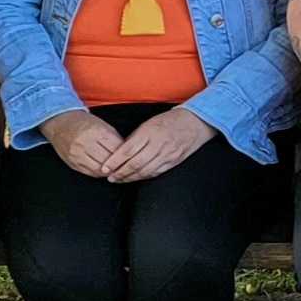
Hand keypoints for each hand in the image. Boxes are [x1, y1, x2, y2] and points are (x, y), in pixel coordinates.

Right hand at [42, 108, 125, 177]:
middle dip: (118, 164)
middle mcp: (86, 143)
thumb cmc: (83, 123)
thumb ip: (114, 138)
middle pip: (109, 160)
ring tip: (113, 168)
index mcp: (97, 131)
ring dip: (108, 171)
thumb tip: (126, 152)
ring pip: (100, 169)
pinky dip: (99, 173)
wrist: (60, 123)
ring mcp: (77, 154)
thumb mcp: (102, 124)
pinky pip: (90, 173)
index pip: (117, 148)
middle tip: (123, 165)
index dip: (125, 154)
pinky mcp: (72, 162)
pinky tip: (103, 169)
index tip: (129, 156)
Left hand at [99, 107, 216, 182]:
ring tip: (119, 180)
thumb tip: (120, 152)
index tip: (105, 168)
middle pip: (135, 163)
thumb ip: (135, 138)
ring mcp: (167, 155)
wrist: (195, 123)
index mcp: (149, 133)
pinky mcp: (173, 162)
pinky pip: (155, 172)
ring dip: (129, 177)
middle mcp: (158, 145)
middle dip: (120, 172)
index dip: (115, 161)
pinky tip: (135, 178)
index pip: (128, 150)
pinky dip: (143, 177)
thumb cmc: (170, 121)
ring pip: (144, 171)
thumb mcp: (149, 123)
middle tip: (109, 177)